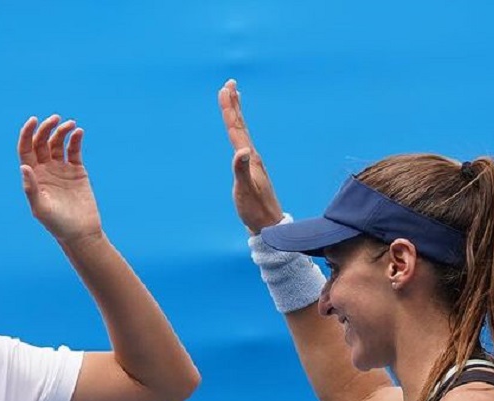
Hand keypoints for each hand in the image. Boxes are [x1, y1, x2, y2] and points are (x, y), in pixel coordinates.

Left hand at [18, 115, 103, 244]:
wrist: (80, 232)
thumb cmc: (57, 224)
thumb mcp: (40, 208)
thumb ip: (30, 188)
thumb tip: (24, 167)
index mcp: (32, 176)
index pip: (26, 149)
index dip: (27, 133)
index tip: (33, 120)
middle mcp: (45, 169)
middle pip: (42, 142)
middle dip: (46, 128)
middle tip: (55, 119)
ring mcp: (61, 168)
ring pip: (58, 142)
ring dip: (62, 131)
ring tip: (70, 125)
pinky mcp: (77, 170)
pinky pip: (74, 150)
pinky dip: (75, 139)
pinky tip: (78, 132)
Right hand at [218, 79, 283, 234]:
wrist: (268, 224)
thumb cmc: (254, 210)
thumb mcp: (245, 191)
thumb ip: (241, 170)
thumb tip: (242, 149)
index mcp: (250, 158)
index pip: (236, 128)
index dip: (230, 109)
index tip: (226, 90)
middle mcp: (252, 156)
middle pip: (240, 125)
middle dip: (233, 104)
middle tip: (229, 84)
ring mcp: (252, 162)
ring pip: (242, 132)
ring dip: (236, 114)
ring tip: (233, 99)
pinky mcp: (251, 168)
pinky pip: (243, 142)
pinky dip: (239, 131)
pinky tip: (239, 132)